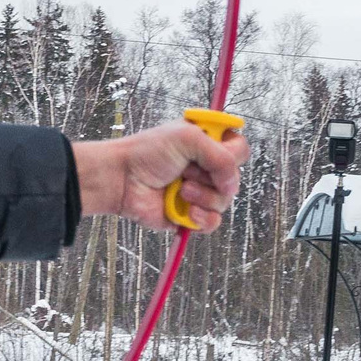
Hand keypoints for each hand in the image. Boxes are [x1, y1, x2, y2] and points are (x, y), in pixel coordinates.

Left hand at [72, 121, 249, 231]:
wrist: (122, 179)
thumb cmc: (147, 153)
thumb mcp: (188, 138)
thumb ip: (221, 156)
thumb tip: (233, 185)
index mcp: (207, 144)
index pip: (239, 149)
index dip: (232, 153)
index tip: (216, 151)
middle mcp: (205, 168)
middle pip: (235, 178)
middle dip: (214, 176)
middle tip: (187, 170)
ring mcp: (199, 192)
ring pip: (225, 201)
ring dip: (204, 196)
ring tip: (181, 188)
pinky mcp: (190, 215)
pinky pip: (213, 223)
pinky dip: (202, 218)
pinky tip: (187, 211)